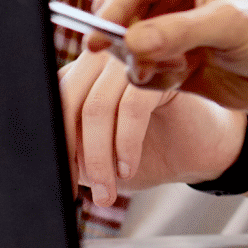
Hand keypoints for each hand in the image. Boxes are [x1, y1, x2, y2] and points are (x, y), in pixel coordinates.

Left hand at [59, 49, 246, 205]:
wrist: (203, 149)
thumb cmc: (150, 151)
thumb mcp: (100, 155)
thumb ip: (71, 151)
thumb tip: (44, 166)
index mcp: (83, 73)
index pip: (52, 102)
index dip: (53, 144)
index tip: (59, 183)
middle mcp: (105, 56)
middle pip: (70, 102)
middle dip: (74, 154)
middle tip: (86, 191)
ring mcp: (135, 58)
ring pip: (97, 107)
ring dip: (99, 157)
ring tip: (109, 188)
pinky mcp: (165, 67)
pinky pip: (132, 107)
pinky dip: (126, 143)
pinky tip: (129, 166)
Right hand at [90, 0, 247, 115]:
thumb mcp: (230, 26)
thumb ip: (180, 31)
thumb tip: (132, 41)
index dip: (112, 13)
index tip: (99, 43)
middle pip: (116, 14)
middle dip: (127, 42)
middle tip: (149, 61)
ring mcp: (163, 28)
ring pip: (121, 47)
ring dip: (145, 64)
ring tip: (183, 66)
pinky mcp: (164, 59)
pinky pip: (136, 71)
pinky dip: (155, 79)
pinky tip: (187, 76)